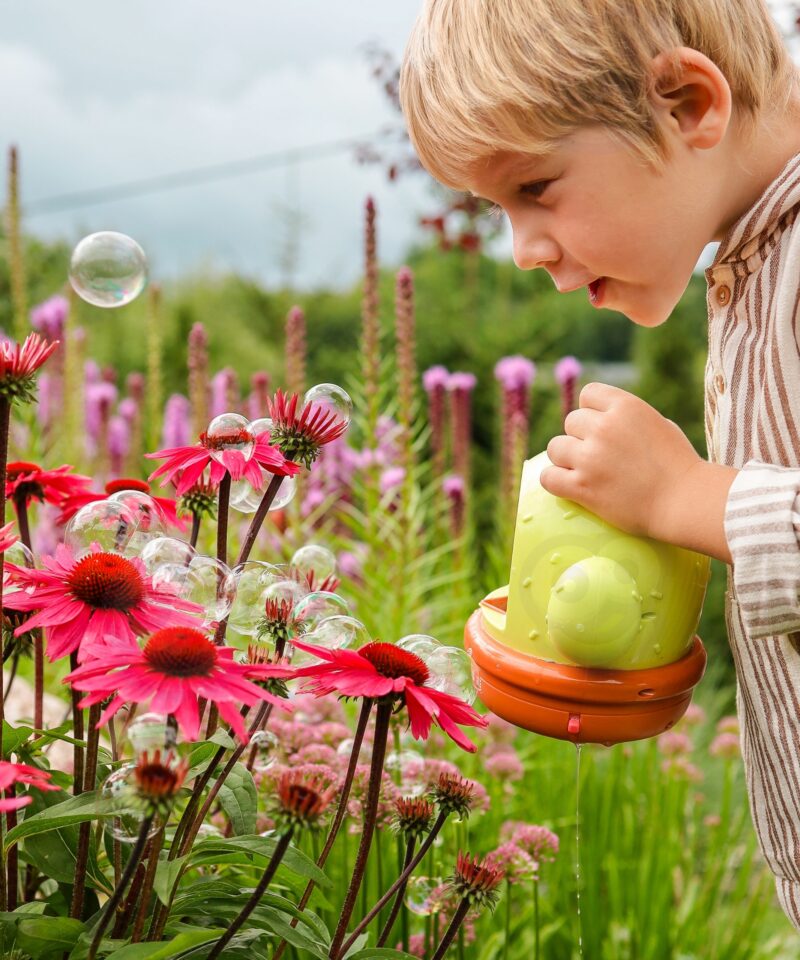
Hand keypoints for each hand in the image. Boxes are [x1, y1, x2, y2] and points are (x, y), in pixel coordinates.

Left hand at [541, 382, 701, 539]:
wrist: (685, 501)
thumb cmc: (679, 465)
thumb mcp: (658, 424)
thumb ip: (628, 417)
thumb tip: (602, 415)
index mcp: (626, 406)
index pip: (588, 394)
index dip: (593, 411)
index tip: (602, 427)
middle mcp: (604, 427)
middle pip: (571, 422)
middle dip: (582, 437)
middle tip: (599, 455)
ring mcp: (590, 457)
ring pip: (555, 447)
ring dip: (566, 458)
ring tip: (584, 471)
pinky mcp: (581, 486)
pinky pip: (548, 477)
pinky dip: (554, 481)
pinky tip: (568, 485)